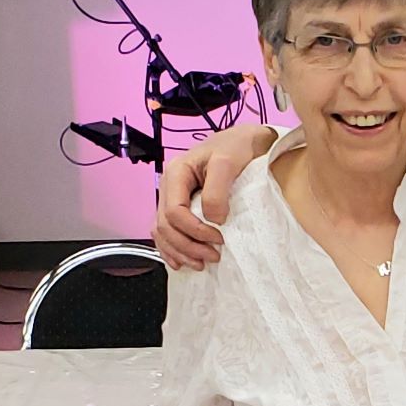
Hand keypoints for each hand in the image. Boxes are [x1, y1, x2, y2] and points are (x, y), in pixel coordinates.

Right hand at [153, 124, 274, 269]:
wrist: (244, 141)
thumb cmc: (236, 147)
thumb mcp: (228, 163)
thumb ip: (217, 191)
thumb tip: (213, 220)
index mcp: (176, 173)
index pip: (174, 212)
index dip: (194, 231)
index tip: (219, 238)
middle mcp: (170, 186)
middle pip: (165, 226)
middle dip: (187, 246)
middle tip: (213, 256)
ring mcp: (173, 198)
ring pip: (162, 232)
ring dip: (179, 251)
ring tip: (200, 264)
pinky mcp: (181, 207)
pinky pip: (167, 232)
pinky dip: (172, 249)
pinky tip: (181, 261)